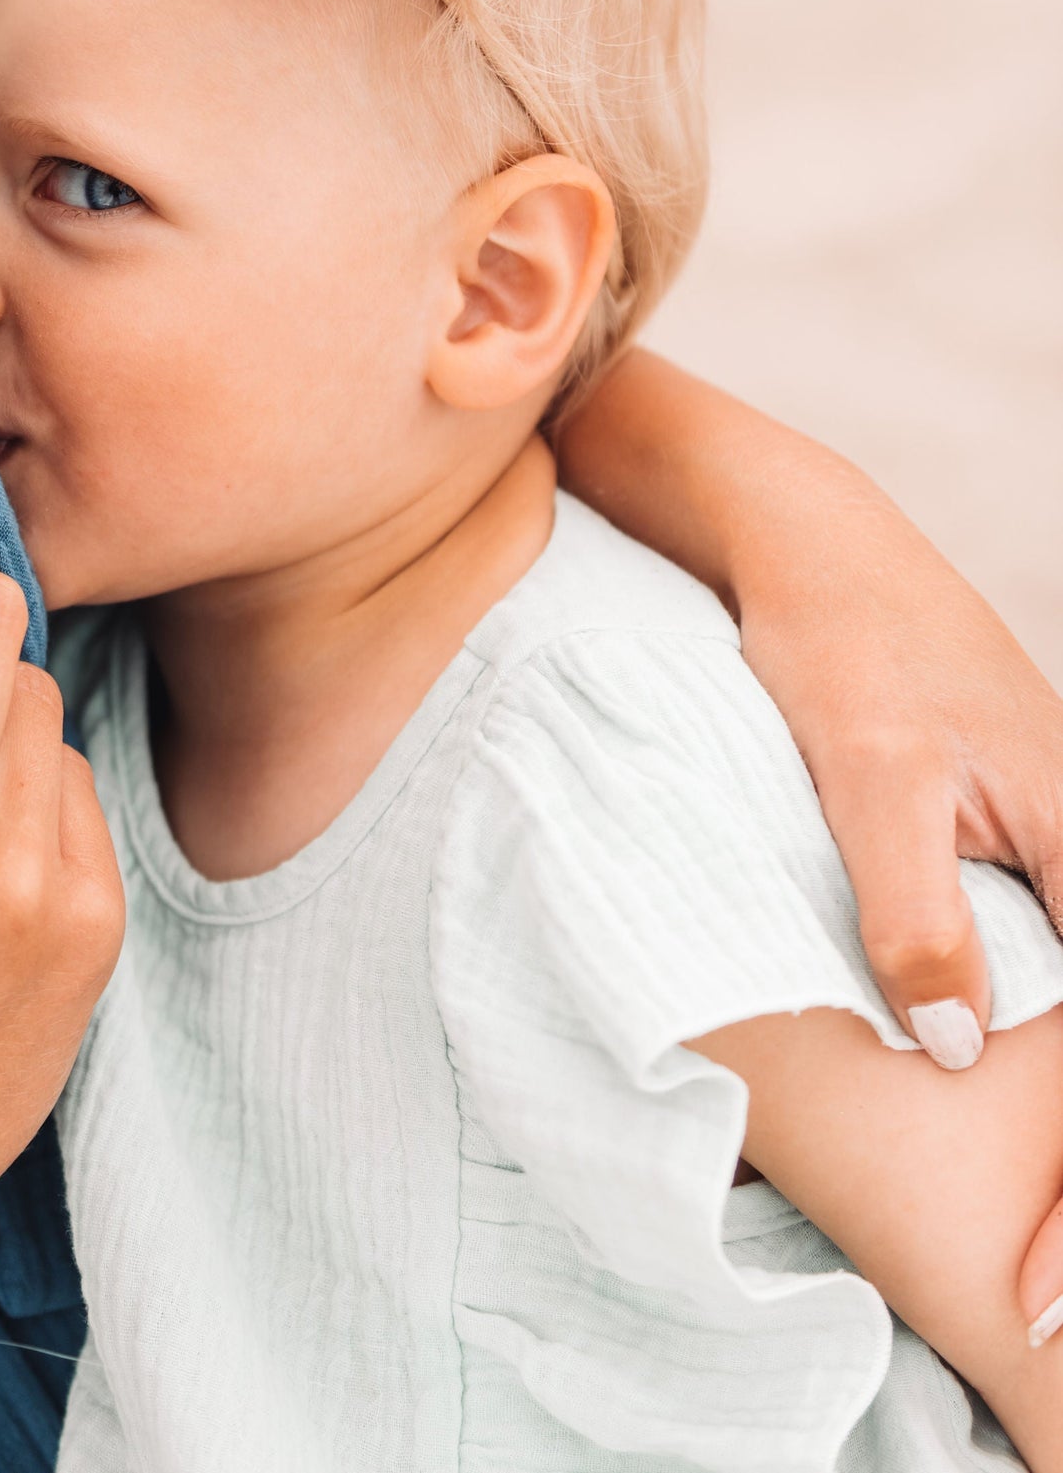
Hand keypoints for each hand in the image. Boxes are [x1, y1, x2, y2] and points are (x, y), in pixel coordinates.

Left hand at [554, 351, 1062, 1341]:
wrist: (814, 543)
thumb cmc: (840, 643)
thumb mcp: (867, 769)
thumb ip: (913, 904)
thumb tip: (952, 1044)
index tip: (1046, 1294)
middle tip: (1040, 1308)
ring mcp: (1061, 848)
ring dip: (1059, 1135)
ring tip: (1032, 1254)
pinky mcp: (1015, 843)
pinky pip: (1056, 974)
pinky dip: (1040, 1066)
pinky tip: (993, 1117)